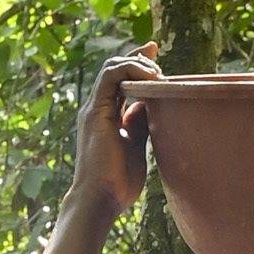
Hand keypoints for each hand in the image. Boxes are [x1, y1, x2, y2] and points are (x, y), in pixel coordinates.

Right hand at [68, 43, 162, 217]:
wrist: (100, 200)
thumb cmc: (118, 182)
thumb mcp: (136, 146)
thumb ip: (139, 125)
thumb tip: (150, 106)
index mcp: (106, 116)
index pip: (119, 79)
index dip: (137, 63)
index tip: (155, 53)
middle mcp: (97, 108)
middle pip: (115, 68)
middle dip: (138, 56)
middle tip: (159, 58)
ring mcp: (94, 109)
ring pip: (112, 67)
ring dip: (137, 63)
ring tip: (158, 73)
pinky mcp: (96, 113)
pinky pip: (110, 77)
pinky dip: (130, 71)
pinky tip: (150, 78)